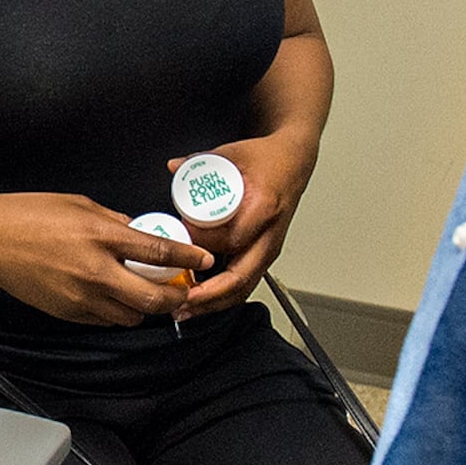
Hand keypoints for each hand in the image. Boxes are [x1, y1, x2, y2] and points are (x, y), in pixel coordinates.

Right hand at [0, 194, 209, 326]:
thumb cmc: (30, 214)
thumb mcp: (79, 204)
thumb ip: (113, 221)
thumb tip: (137, 232)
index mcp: (101, 236)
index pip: (158, 253)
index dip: (187, 259)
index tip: (203, 260)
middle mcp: (95, 271)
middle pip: (152, 298)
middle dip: (174, 298)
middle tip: (181, 291)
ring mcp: (80, 296)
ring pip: (130, 316)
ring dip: (143, 308)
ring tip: (143, 294)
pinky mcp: (66, 312)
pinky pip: (103, 320)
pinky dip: (115, 312)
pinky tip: (112, 297)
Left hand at [174, 138, 312, 321]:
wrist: (293, 163)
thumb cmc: (269, 160)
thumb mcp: (233, 153)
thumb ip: (199, 160)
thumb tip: (172, 166)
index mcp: (263, 209)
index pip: (231, 238)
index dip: (202, 246)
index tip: (177, 245)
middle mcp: (269, 236)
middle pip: (240, 277)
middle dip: (209, 295)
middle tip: (180, 301)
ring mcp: (268, 249)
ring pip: (243, 287)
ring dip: (214, 303)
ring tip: (184, 311)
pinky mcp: (262, 255)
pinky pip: (243, 282)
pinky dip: (221, 296)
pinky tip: (198, 300)